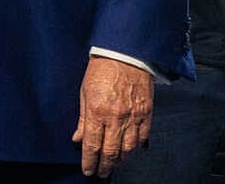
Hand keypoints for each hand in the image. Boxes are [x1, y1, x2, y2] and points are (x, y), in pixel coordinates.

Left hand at [73, 55, 153, 176]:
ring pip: (128, 149)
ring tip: (114, 163)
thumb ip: (83, 119)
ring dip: (120, 160)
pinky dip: (136, 147)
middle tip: (101, 172)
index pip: (92, 146)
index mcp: (98, 111)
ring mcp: (133, 115)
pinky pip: (143, 137)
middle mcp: (116, 117)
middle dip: (104, 166)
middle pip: (111, 152)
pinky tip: (130, 149)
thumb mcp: (85, 92)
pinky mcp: (146, 111)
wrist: (126, 51)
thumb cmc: (102, 69)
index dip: (89, 162)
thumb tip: (78, 139)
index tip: (88, 171)